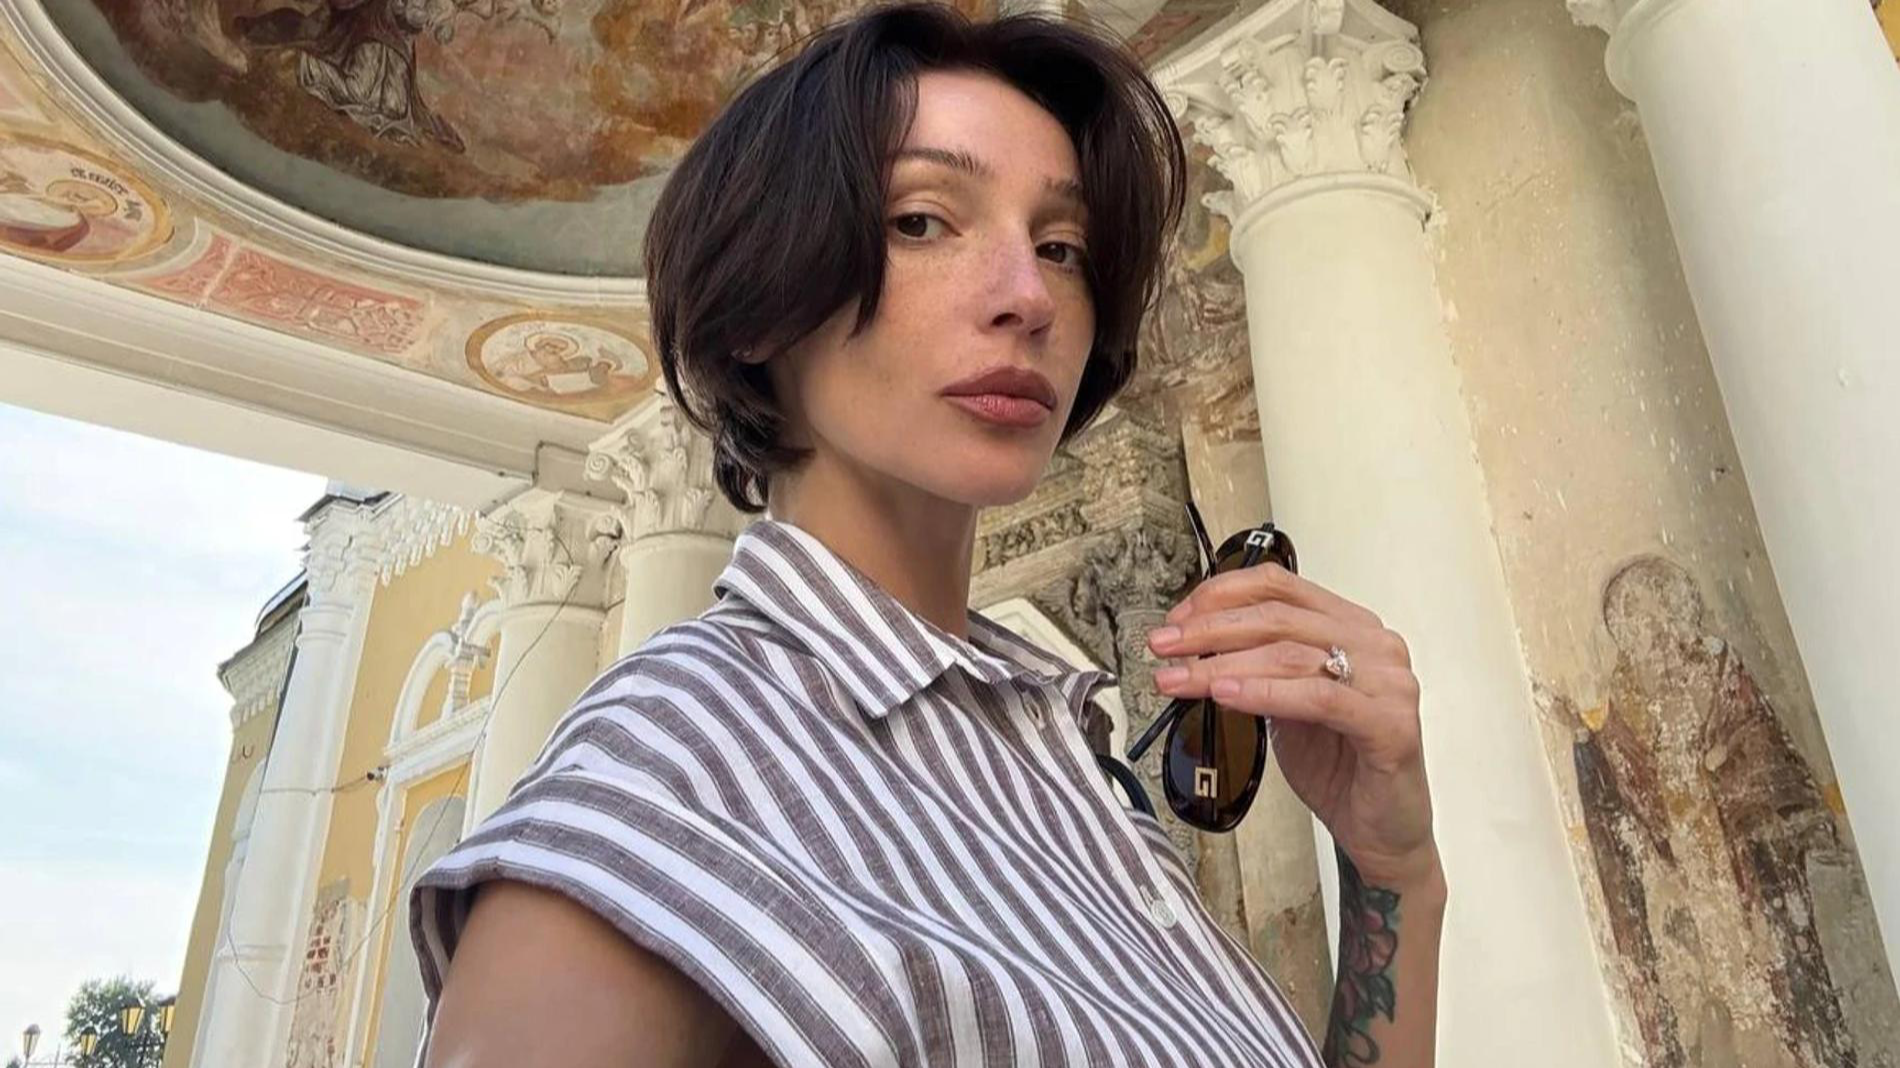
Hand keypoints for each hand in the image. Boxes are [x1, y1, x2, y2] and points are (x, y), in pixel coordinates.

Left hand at [1147, 560, 1437, 887]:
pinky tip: (1225, 697)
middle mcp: (1376, 645)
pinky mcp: (1390, 724)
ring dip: (1223, 665)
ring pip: (1291, 655)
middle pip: (1278, 618)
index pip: (1280, 586)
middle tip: (1163, 645)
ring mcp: (1388, 683)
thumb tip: (1191, 649)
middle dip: (1209, 630)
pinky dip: (1265, 693)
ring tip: (1180, 678)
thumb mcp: (1284, 704)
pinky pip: (1318, 698)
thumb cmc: (1339, 765)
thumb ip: (1253, 669)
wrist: (1380, 830)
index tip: (1177, 617)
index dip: (1221, 596)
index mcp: (1352, 626)